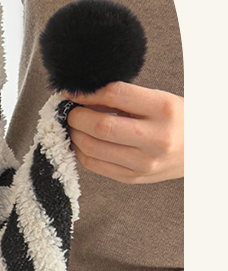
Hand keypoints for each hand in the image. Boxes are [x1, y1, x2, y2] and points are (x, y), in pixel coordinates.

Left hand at [62, 81, 183, 183]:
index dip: (87, 93)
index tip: (72, 92)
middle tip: (70, 111)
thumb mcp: (158, 100)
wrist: (200, 151)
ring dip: (74, 134)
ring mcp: (144, 162)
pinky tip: (81, 142)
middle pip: (100, 126)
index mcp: (164, 110)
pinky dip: (80, 152)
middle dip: (76, 116)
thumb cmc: (175, 121)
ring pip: (92, 148)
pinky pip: (95, 165)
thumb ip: (124, 98)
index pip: (115, 95)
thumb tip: (84, 96)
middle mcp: (156, 138)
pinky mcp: (133, 178)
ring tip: (74, 126)